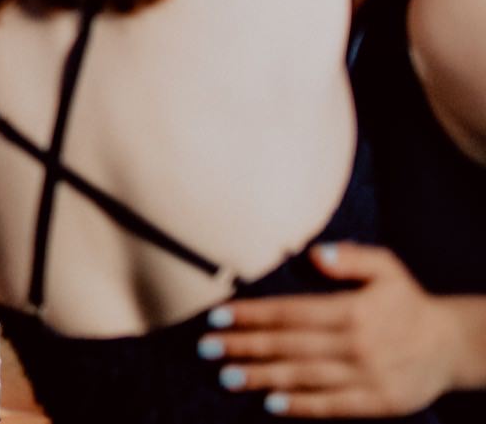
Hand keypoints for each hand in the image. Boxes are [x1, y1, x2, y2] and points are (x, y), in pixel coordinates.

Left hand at [207, 243, 462, 415]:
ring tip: (227, 377)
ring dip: (263, 377)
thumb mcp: (387, 268)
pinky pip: (334, 405)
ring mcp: (367, 375)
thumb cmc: (408, 303)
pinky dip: (302, 406)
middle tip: (207, 348)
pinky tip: (271, 404)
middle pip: (289, 345)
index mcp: (352, 310)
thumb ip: (351, 258)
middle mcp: (356, 343)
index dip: (252, 314)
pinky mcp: (378, 402)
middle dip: (245, 346)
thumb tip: (314, 253)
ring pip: (305, 376)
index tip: (217, 317)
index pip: (290, 312)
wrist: (453, 345)